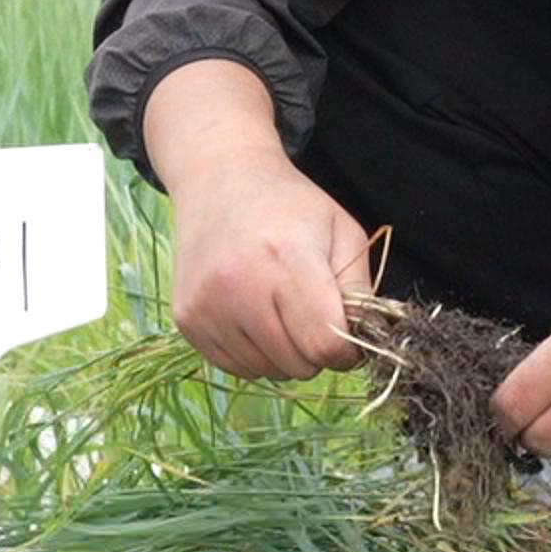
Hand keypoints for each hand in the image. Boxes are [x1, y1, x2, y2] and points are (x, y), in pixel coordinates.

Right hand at [168, 163, 371, 380]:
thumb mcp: (343, 231)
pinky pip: (234, 367)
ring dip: (284, 354)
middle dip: (316, 351)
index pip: (325, 344)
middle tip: (313, 318)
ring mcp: (208, 305)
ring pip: (267, 371)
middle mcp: (241, 286)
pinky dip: (254, 353)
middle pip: (298, 364)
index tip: (348, 338)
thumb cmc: (290, 206)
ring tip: (281, 310)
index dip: (347, 351)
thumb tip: (363, 343)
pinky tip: (255, 316)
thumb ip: (361, 291)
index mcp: (288, 259)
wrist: (220, 180)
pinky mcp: (187, 318)